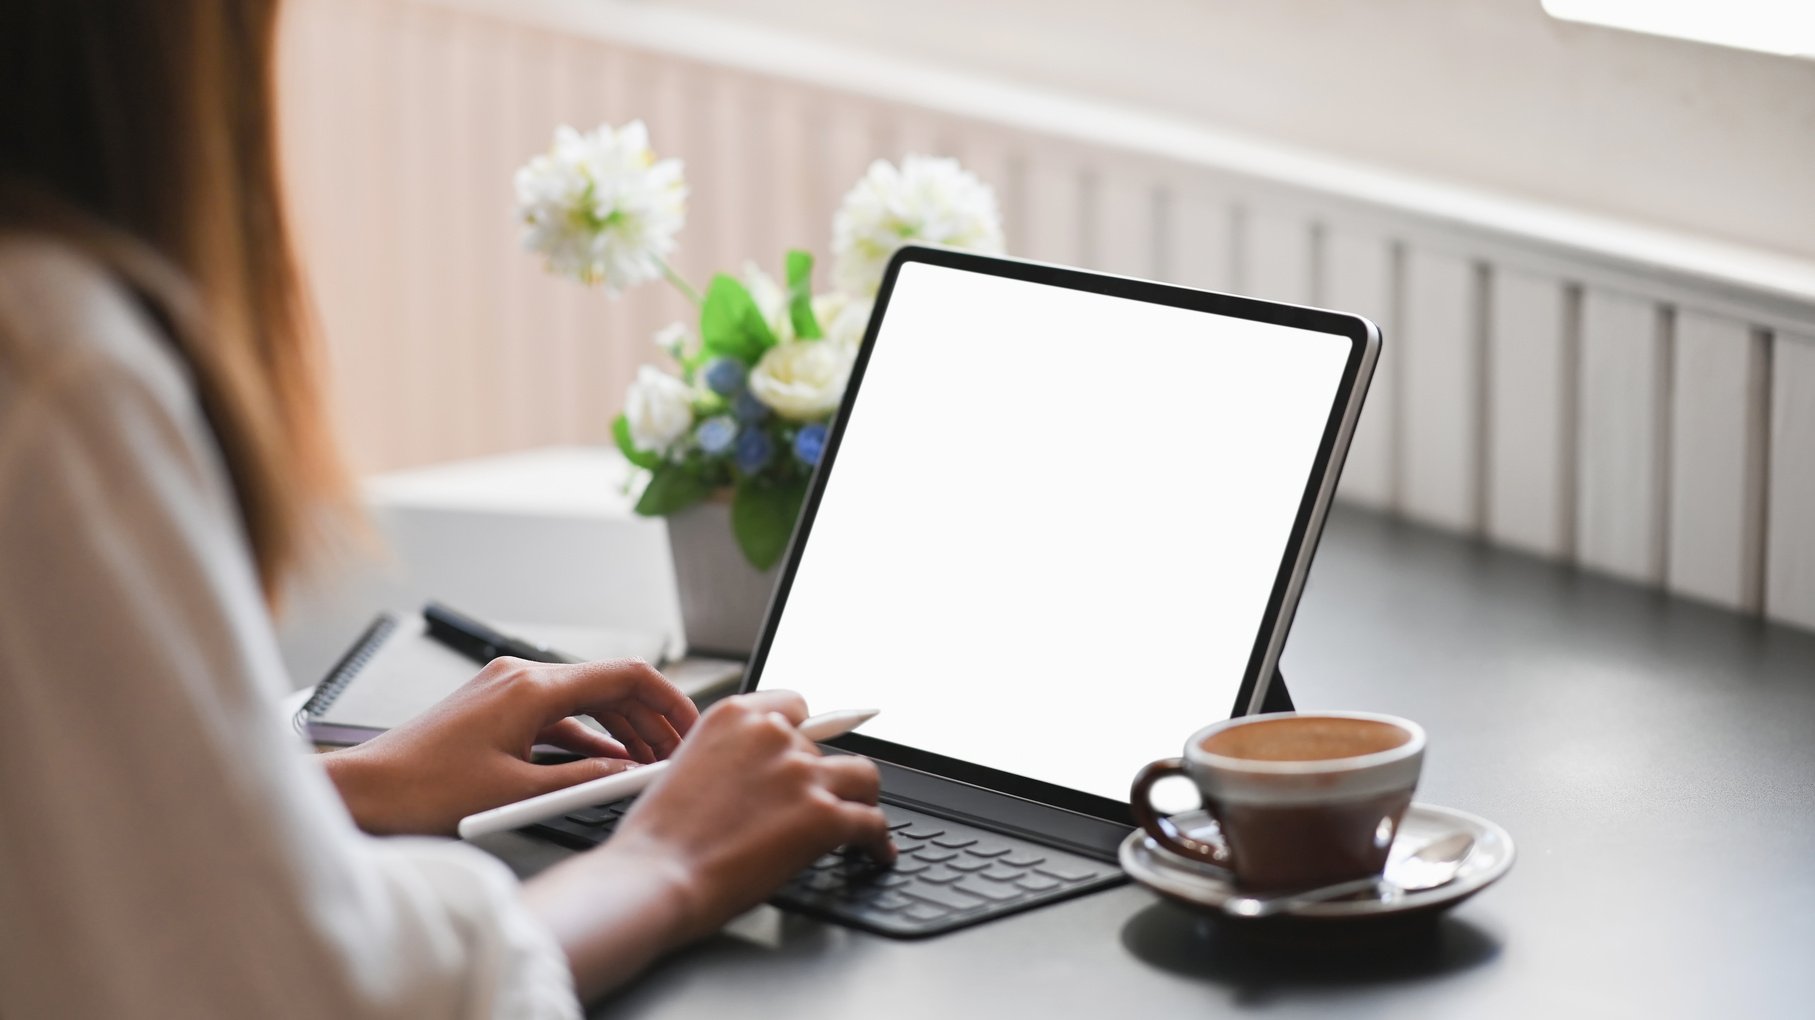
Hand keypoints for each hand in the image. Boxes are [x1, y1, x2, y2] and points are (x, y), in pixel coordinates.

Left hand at [322, 657, 698, 835]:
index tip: (691, 726)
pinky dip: (585, 738)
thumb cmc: (421, 791)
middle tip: (677, 751)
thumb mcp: (518, 792)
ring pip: (583, 702)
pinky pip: (555, 717)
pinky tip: (603, 764)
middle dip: (649, 719)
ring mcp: (504, 692)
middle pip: (608, 687)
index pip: (625, 676)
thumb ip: (584, 781)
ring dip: (619, 731)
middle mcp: (519, 678)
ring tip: (648, 762)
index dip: (669, 700)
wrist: (361, 793)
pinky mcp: (492, 712)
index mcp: (532, 687)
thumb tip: (631, 775)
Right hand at [522, 690, 893, 996]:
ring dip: (860, 799)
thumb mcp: (683, 766)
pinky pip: (872, 822)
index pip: (795, 706)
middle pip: (825, 750)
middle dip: (820, 779)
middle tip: (813, 808)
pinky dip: (878, 840)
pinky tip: (877, 852)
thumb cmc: (658, 836)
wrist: (656, 876)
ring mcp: (802, 774)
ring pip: (862, 777)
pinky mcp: (823, 815)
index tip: (812, 749)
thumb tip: (759, 773)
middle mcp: (774, 735)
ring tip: (861, 818)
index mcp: (736, 716)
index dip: (805, 734)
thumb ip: (730, 756)